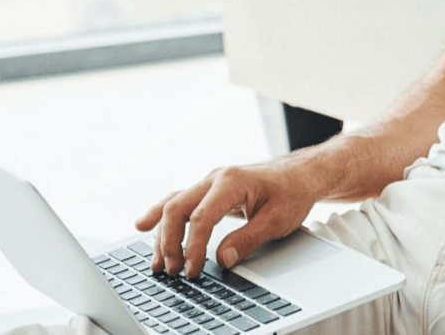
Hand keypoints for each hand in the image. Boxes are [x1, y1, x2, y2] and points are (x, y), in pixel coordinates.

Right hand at [135, 159, 323, 277]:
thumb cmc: (292, 192)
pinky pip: (180, 202)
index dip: (194, 247)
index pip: (201, 218)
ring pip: (174, 204)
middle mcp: (215, 178)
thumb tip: (222, 259)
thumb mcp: (277, 220)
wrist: (300, 174)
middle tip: (173, 270)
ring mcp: (210, 183)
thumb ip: (248, 239)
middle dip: (169, 241)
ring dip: (162, 233)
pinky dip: (162, 216)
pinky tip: (143, 227)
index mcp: (231, 182)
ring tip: (156, 262)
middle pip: (178, 208)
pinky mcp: (210, 191)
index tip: (194, 270)